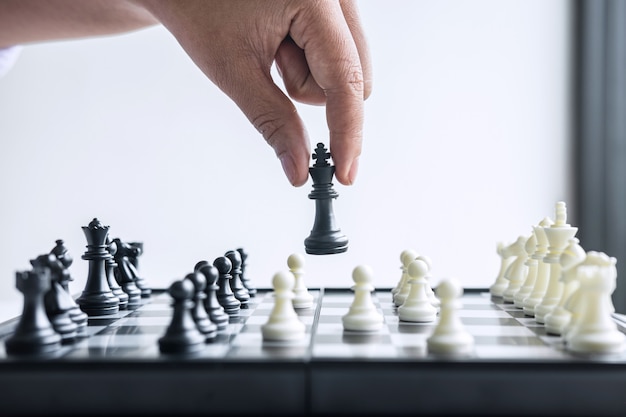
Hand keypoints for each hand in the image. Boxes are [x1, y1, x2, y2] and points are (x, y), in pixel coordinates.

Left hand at [137, 0, 371, 185]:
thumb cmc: (198, 10)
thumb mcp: (233, 69)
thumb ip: (273, 121)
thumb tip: (299, 170)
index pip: (345, 76)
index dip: (347, 130)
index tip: (345, 173)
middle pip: (351, 77)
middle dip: (311, 90)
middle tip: (269, 64)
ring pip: (344, 71)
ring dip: (304, 74)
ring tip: (267, 45)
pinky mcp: (333, 7)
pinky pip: (335, 56)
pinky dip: (307, 62)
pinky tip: (279, 41)